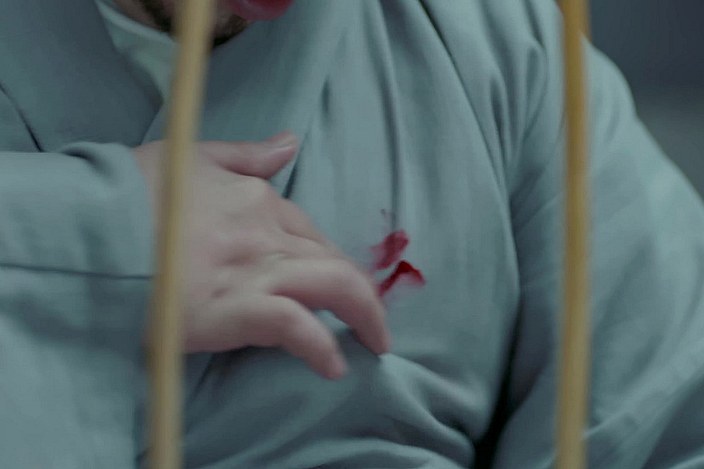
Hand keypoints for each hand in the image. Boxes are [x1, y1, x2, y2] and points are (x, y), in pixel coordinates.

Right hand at [134, 133, 388, 379]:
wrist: (87, 230)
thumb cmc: (129, 193)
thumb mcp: (189, 157)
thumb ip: (245, 155)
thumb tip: (290, 143)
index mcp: (255, 198)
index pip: (307, 230)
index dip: (326, 257)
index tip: (336, 279)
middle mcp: (265, 231)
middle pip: (330, 259)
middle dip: (358, 291)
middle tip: (369, 318)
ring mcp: (255, 270)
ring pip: (334, 287)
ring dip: (366, 317)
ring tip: (375, 344)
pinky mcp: (239, 309)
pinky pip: (298, 329)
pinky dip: (322, 349)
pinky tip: (333, 368)